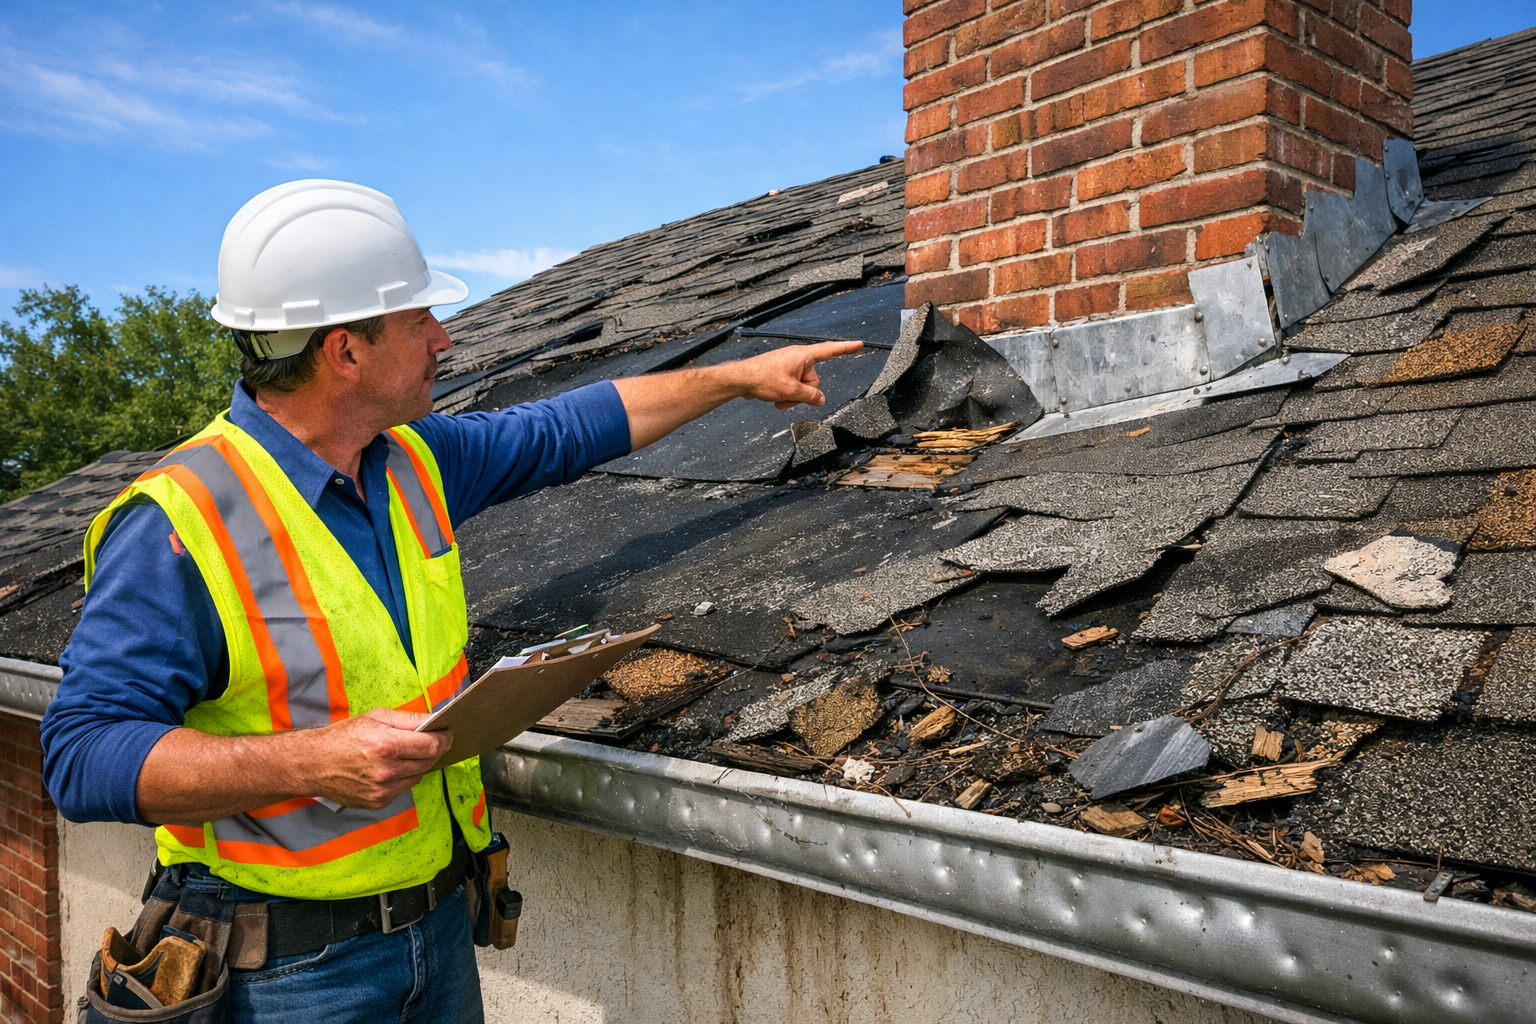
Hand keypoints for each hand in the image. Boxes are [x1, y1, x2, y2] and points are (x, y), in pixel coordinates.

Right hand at [135, 709, 454, 824]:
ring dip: (418, 765)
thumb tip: (437, 720)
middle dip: (433, 750)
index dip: (445, 739)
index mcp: (387, 745)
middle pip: (428, 762)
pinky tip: (391, 768)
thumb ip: (408, 720)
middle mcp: (387, 771)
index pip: (433, 746)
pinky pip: (403, 788)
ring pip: (418, 776)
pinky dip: (403, 778)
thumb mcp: (375, 717)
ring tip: (407, 753)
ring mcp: (382, 790)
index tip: (448, 732)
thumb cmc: (342, 736)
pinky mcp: (377, 803)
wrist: (310, 764)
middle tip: (431, 740)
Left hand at [734, 341, 864, 409]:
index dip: (846, 349)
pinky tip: (776, 399)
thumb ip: (810, 396)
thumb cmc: (762, 378)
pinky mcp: (782, 374)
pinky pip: (793, 388)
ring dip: (793, 397)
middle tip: (788, 395)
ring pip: (803, 388)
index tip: (859, 344)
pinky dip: (787, 396)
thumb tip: (821, 399)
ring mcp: (790, 367)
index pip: (830, 351)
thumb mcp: (791, 390)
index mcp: (803, 356)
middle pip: (814, 380)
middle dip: (803, 392)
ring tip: (779, 398)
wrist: (741, 380)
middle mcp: (798, 359)